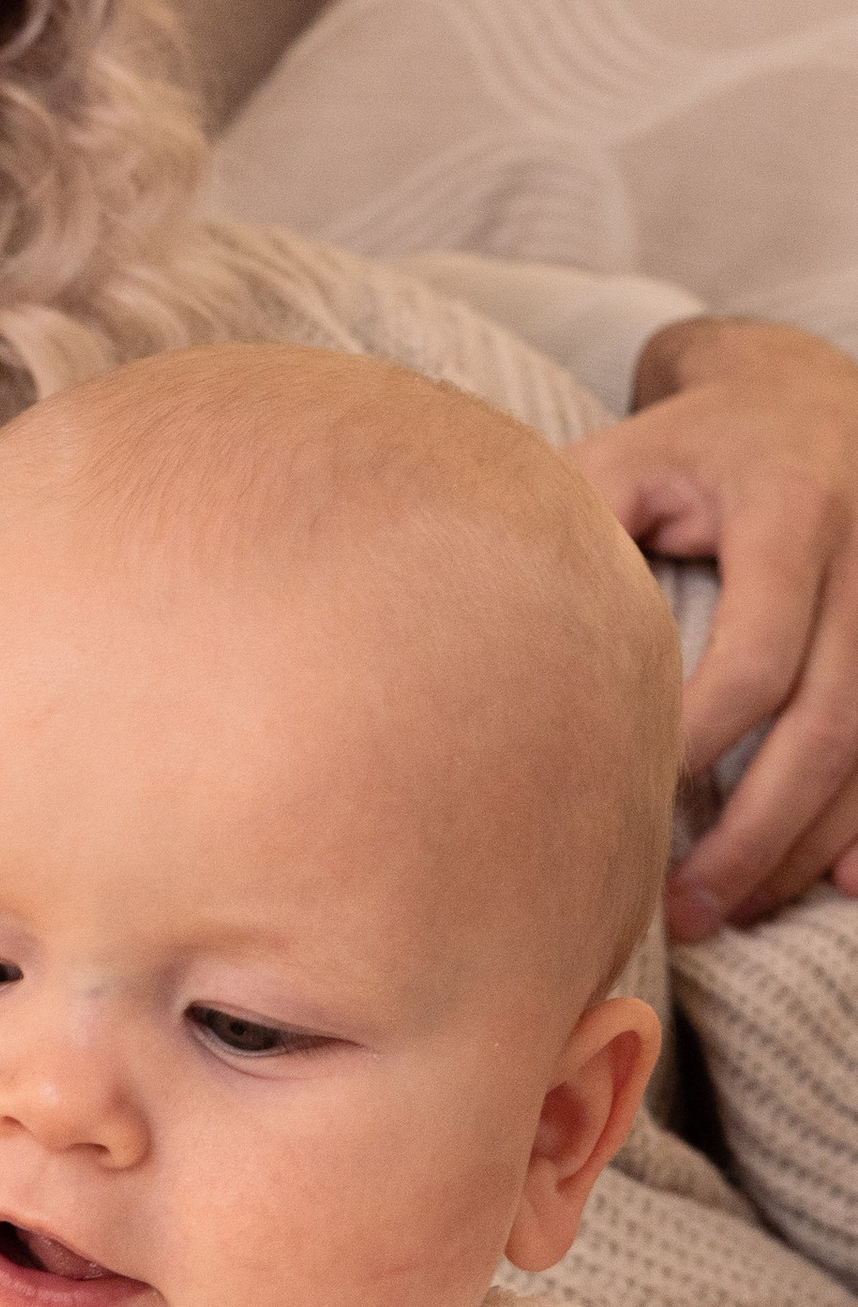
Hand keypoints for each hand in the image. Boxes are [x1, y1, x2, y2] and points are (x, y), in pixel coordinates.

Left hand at [570, 317, 857, 927]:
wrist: (809, 394)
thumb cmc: (693, 443)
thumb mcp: (627, 458)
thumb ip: (572, 531)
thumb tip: (484, 636)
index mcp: (790, 513)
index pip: (755, 658)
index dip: (696, 743)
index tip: (627, 804)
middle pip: (829, 726)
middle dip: (755, 831)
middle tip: (679, 909)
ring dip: (805, 846)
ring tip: (724, 913)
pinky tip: (844, 886)